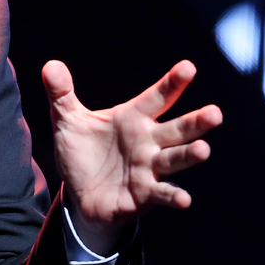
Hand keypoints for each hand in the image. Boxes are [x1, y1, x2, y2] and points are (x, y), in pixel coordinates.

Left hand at [44, 59, 222, 253]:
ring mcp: (149, 169)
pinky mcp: (145, 195)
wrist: (80, 194)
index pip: (157, 97)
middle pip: (177, 129)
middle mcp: (148, 142)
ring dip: (190, 155)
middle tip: (215, 113)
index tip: (189, 67)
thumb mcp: (67, 121)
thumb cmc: (83, 153)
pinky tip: (184, 199)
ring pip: (175, 159)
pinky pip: (163, 194)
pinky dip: (173, 196)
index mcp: (133, 119)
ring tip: (203, 150)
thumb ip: (61, 93)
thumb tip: (50, 65)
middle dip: (196, 122)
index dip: (172, 83)